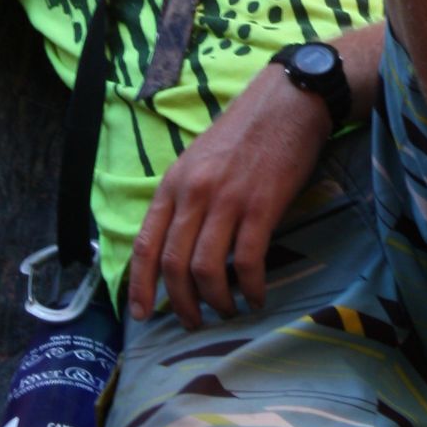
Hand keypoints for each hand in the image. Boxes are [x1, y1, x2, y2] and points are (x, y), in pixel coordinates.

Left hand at [129, 64, 332, 327]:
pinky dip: (250, 287)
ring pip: (207, 268)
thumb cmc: (244, 133)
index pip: (145, 244)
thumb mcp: (198, 161)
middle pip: (173, 263)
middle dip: (179, 303)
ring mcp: (227, 200)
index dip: (139, 285)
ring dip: (214, 301)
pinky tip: (256, 297)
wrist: (287, 103)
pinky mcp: (262, 206)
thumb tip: (177, 247)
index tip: (141, 314)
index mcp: (173, 184)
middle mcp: (194, 194)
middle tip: (191, 322)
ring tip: (225, 312)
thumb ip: (184, 199)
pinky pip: (248, 260)